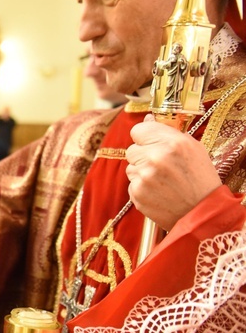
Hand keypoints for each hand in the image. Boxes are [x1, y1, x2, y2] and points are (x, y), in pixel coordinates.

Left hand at [126, 115, 220, 229]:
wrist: (201, 213)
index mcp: (172, 143)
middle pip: (132, 149)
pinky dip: (141, 187)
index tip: (151, 142)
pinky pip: (132, 183)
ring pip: (130, 166)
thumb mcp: (193, 148)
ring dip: (141, 171)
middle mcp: (155, 158)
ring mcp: (144, 177)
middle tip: (160, 165)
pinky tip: (158, 191)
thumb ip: (168, 132)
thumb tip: (147, 119)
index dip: (144, 136)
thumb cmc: (199, 179)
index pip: (138, 129)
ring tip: (161, 180)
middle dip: (143, 155)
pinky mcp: (136, 193)